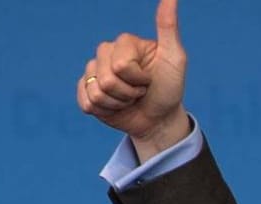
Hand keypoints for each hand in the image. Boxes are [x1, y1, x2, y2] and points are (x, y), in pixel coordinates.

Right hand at [77, 0, 189, 156]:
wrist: (160, 119)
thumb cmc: (169, 88)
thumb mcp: (175, 59)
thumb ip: (168, 28)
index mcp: (124, 43)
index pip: (120, 65)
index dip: (138, 78)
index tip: (150, 79)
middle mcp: (105, 53)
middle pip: (106, 79)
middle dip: (128, 93)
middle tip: (141, 92)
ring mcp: (93, 72)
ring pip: (96, 92)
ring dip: (118, 103)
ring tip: (130, 100)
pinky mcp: (85, 91)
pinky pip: (86, 103)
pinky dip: (105, 111)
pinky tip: (117, 107)